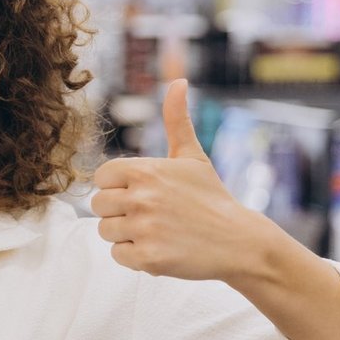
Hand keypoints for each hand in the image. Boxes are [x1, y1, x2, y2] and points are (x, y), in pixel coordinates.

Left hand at [91, 79, 277, 281]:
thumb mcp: (193, 157)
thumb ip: (177, 120)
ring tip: (157, 231)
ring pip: (106, 231)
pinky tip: (160, 248)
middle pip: (100, 205)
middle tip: (151, 215)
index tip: (141, 192)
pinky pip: (118, 255)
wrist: (239, 241)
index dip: (118, 186)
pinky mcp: (148, 258)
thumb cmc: (211, 197)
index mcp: (145, 170)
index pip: (101, 177)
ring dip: (126, 234)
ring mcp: (144, 229)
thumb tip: (178, 81)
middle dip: (120, 211)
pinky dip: (135, 257)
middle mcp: (141, 198)